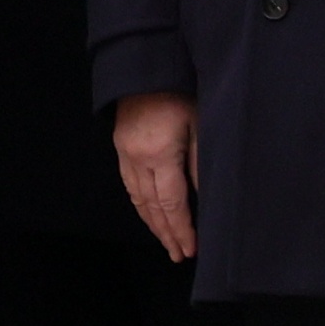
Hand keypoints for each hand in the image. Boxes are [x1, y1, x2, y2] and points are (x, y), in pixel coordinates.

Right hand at [113, 92, 199, 261]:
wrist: (144, 70)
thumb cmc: (178, 93)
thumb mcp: (199, 125)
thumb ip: (200, 162)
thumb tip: (205, 199)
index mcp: (159, 155)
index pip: (172, 203)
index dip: (182, 229)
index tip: (191, 249)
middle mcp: (137, 159)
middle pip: (152, 206)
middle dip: (167, 233)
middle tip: (179, 255)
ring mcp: (124, 154)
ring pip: (137, 199)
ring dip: (152, 223)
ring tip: (166, 242)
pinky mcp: (120, 147)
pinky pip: (129, 185)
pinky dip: (140, 204)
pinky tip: (148, 214)